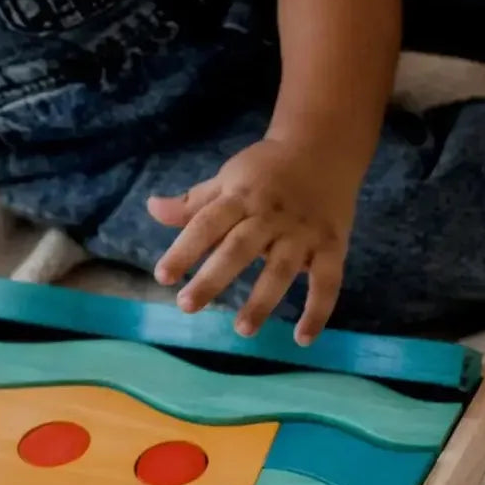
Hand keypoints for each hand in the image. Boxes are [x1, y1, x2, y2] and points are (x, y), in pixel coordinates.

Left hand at [147, 138, 358, 344]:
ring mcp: (303, 232)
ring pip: (281, 269)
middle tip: (186, 306)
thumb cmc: (266, 170)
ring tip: (242, 330)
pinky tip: (303, 338)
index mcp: (241, 198)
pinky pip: (328, 281)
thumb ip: (193, 203)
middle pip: (238, 249)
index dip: (184, 249)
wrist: (325, 146)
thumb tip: (151, 208)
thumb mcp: (228, 178)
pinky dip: (318, 310)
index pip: (206, 224)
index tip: (162, 276)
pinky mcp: (332, 246)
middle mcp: (270, 216)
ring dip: (262, 300)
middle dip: (212, 278)